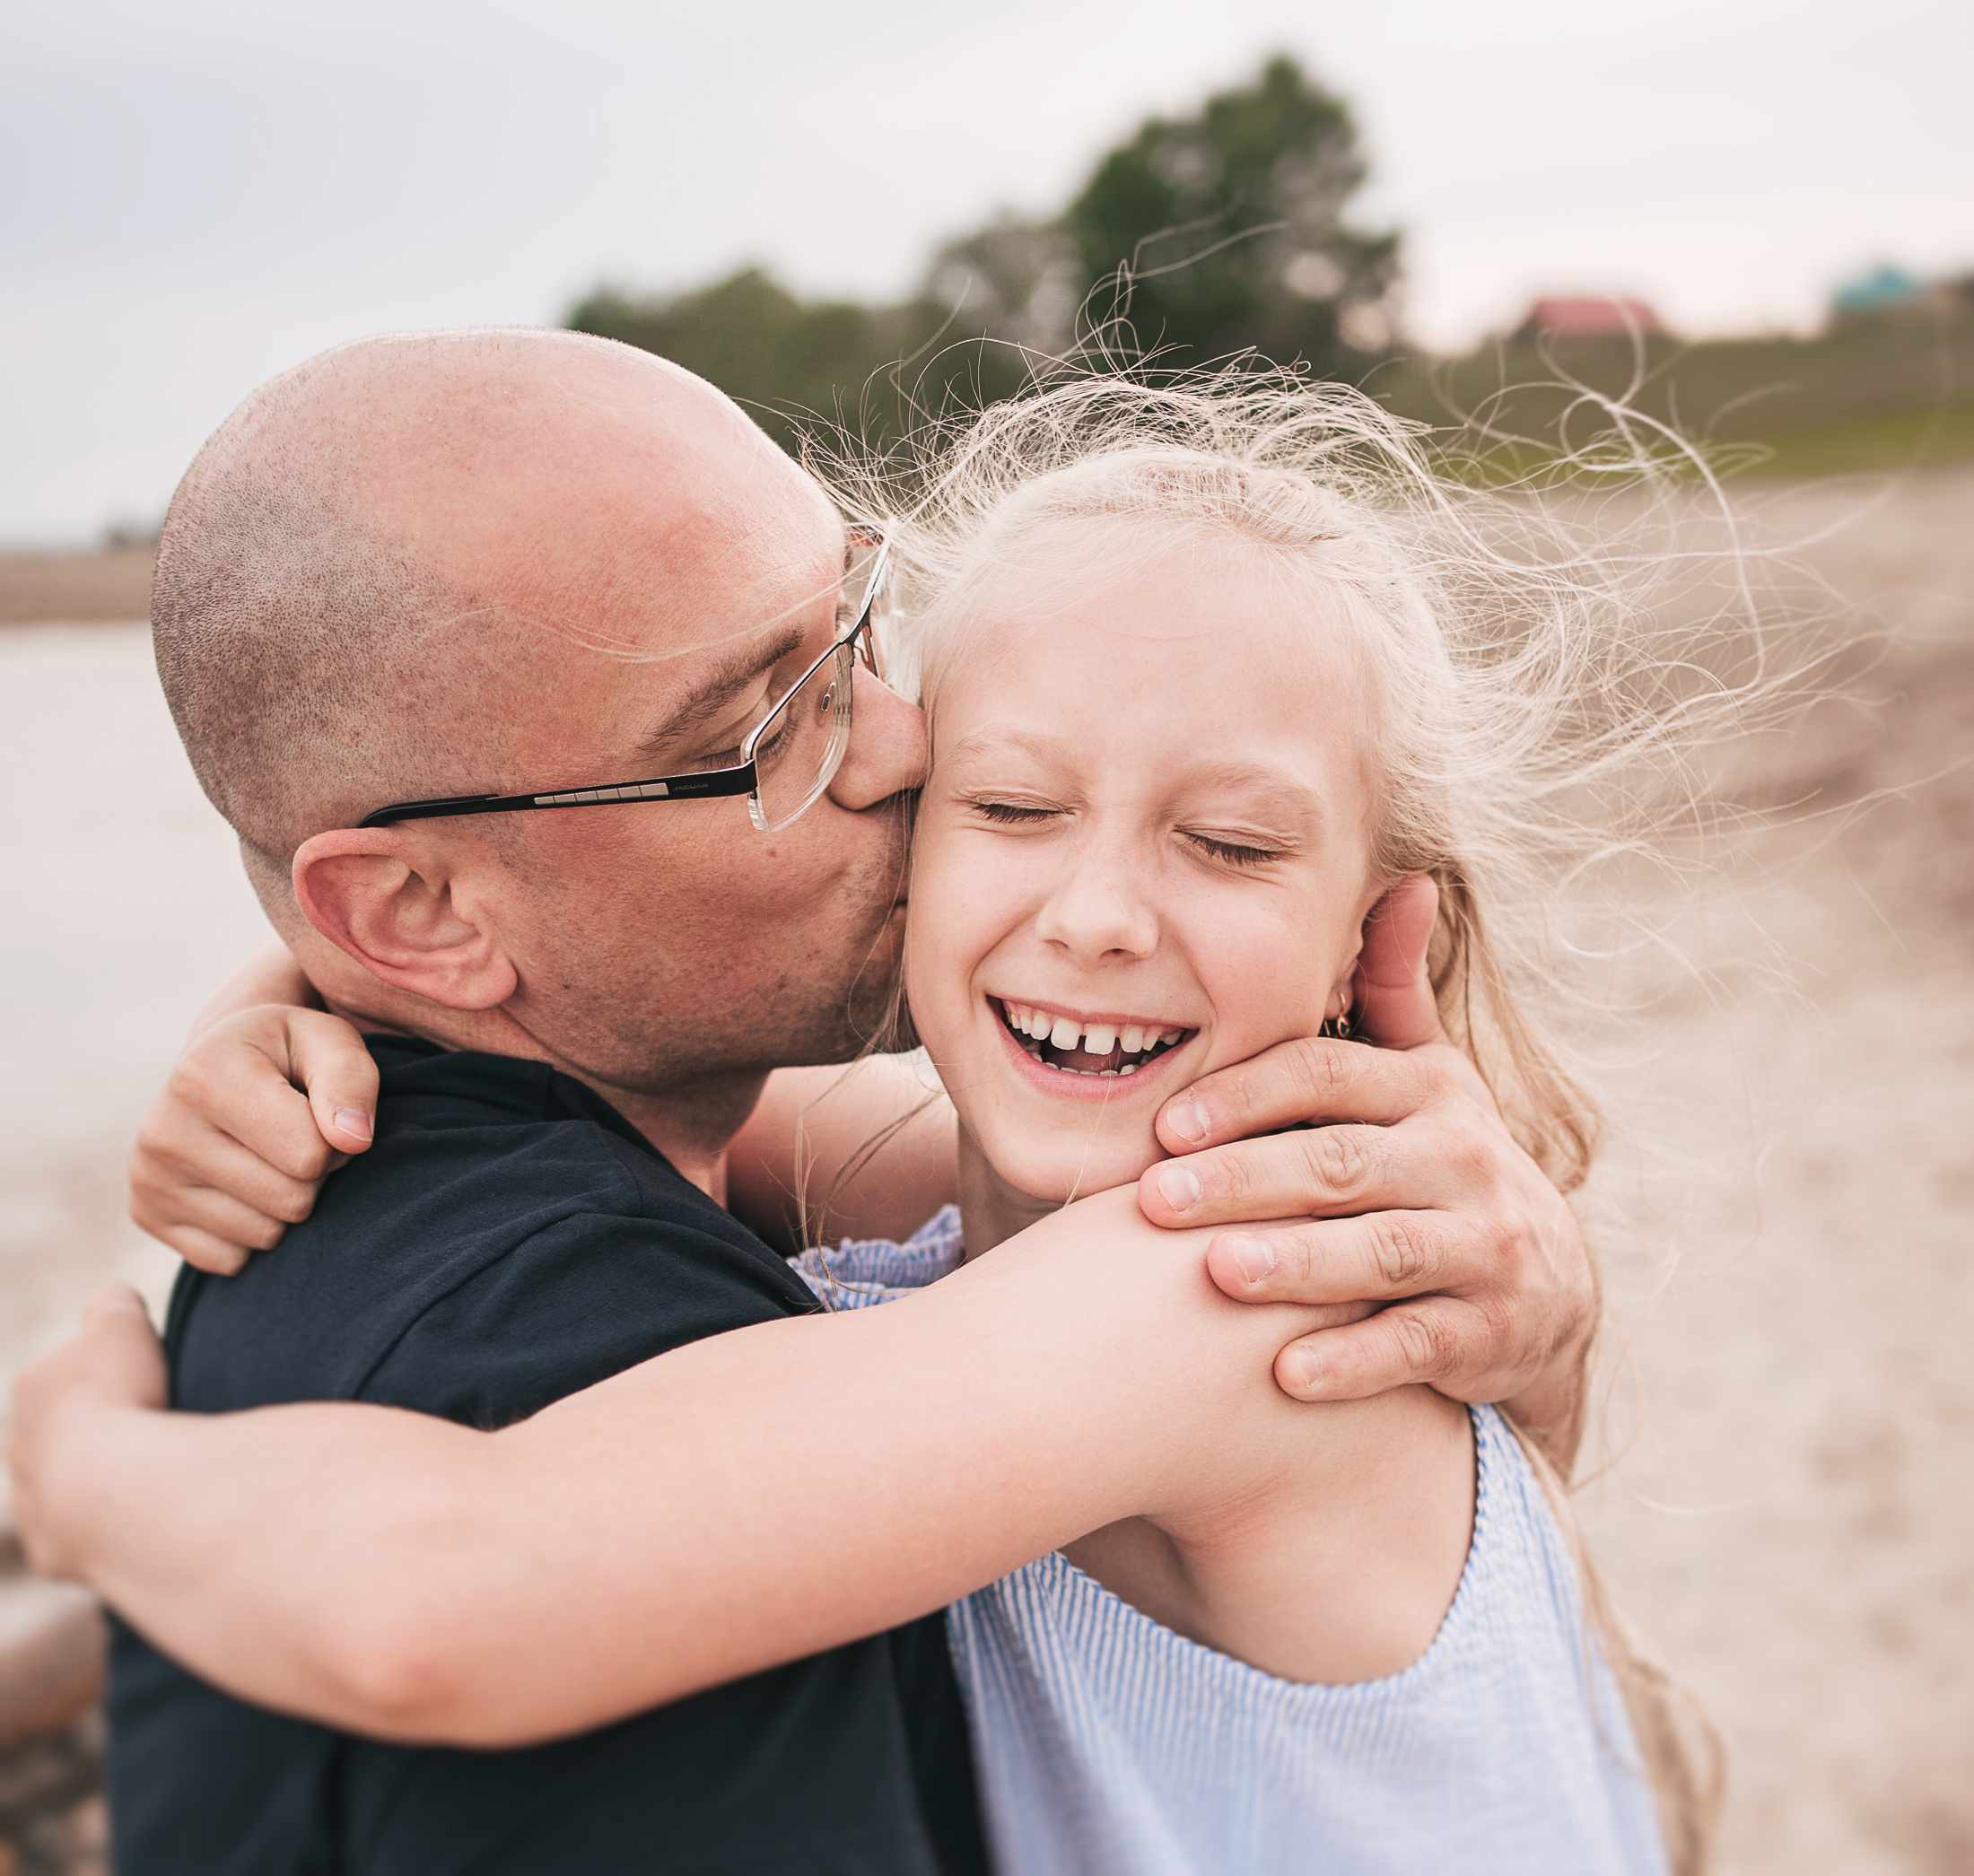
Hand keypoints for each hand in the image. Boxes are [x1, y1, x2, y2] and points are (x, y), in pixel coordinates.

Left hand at [8, 1285, 167, 1579]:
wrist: (117, 1493)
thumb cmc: (121, 1401)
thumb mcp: (122, 1328)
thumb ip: (113, 1306)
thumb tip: (112, 1298)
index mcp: (32, 1390)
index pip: (63, 1372)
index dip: (104, 1371)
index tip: (138, 1375)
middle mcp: (18, 1451)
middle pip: (53, 1435)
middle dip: (90, 1432)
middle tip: (144, 1428)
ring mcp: (33, 1507)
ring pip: (62, 1488)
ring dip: (98, 1482)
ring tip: (149, 1477)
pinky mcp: (55, 1555)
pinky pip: (86, 1536)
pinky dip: (113, 1526)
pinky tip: (147, 1517)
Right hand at [130, 1005, 377, 1273]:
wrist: (221, 1063)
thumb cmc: (288, 1054)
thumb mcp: (329, 1041)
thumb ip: (351, 1080)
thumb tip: (354, 1140)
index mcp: (205, 1076)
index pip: (311, 1155)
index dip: (338, 1142)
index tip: (322, 1115)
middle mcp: (163, 1130)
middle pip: (291, 1201)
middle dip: (315, 1175)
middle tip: (298, 1137)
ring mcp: (148, 1177)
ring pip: (265, 1235)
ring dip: (285, 1204)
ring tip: (269, 1156)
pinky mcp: (146, 1214)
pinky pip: (232, 1259)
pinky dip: (251, 1231)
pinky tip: (241, 1183)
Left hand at [1136, 880, 1594, 1464]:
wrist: (1548, 1288)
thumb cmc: (1444, 1165)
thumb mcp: (1427, 1075)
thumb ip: (1394, 989)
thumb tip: (1404, 878)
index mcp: (1426, 1090)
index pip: (1326, 1075)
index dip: (1246, 1095)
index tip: (1166, 1123)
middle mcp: (1462, 1158)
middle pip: (1338, 1162)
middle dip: (1242, 1179)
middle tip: (1155, 1200)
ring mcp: (1482, 1244)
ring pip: (1379, 1249)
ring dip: (1295, 1262)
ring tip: (1216, 1275)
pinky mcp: (1491, 1329)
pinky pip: (1418, 1342)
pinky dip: (1354, 1359)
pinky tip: (1284, 1375)